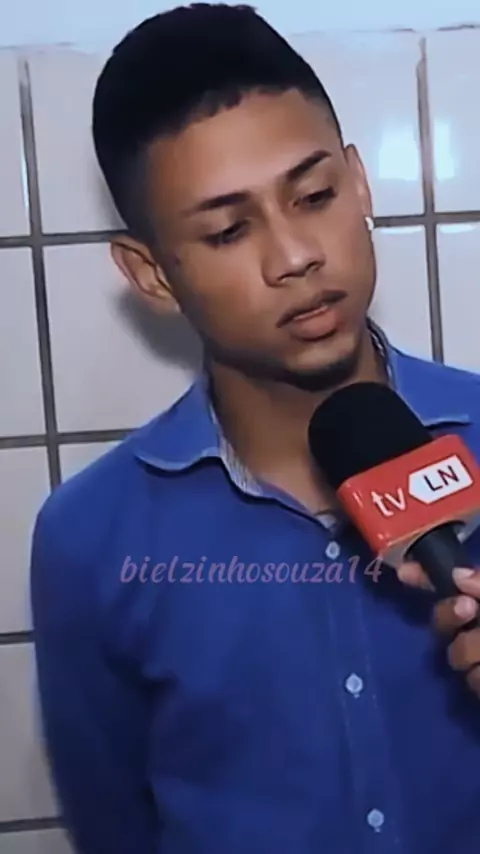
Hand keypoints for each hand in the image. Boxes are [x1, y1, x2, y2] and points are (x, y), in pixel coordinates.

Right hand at [397, 561, 479, 696]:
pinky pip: (472, 679)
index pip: (450, 588)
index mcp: (479, 604)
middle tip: (469, 609)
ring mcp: (478, 661)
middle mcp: (477, 628)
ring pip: (456, 653)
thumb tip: (456, 575)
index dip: (426, 578)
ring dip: (475, 652)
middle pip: (442, 619)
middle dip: (450, 616)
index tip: (404, 571)